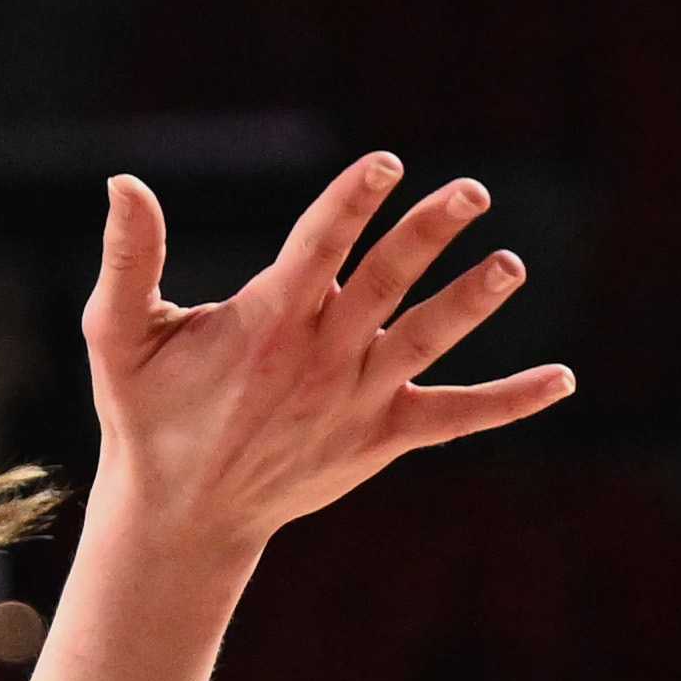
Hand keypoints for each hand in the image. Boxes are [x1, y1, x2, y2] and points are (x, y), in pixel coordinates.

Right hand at [81, 153, 572, 553]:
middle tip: (472, 191)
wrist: (183, 516)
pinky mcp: (382, 437)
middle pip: (385, 282)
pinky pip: (455, 416)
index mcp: (265, 323)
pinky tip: (562, 380)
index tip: (386, 163)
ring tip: (510, 266)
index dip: (353, 201)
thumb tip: (122, 180)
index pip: (318, 245)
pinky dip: (510, 401)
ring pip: (426, 340)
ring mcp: (357, 399)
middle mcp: (320, 358)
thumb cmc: (149, 413)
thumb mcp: (117, 335)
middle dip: (429, 232)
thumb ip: (129, 257)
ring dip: (471, 301)